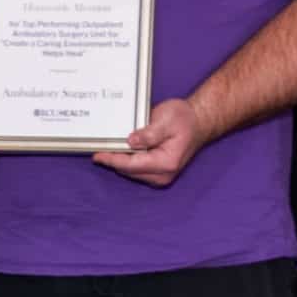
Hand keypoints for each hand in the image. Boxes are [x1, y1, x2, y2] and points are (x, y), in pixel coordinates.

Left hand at [92, 96, 207, 188]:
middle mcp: (162, 175)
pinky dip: (126, 160)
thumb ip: (149, 133)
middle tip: (97, 146)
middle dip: (113, 159)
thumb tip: (130, 142)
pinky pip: (135, 169)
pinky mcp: (157, 174)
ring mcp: (160, 176)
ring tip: (107, 146)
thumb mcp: (166, 120)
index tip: (97, 155)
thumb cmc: (184, 119)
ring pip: (130, 171)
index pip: (131, 164)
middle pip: (128, 170)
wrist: (198, 123)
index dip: (113, 159)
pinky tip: (120, 149)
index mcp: (166, 162)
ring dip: (119, 160)